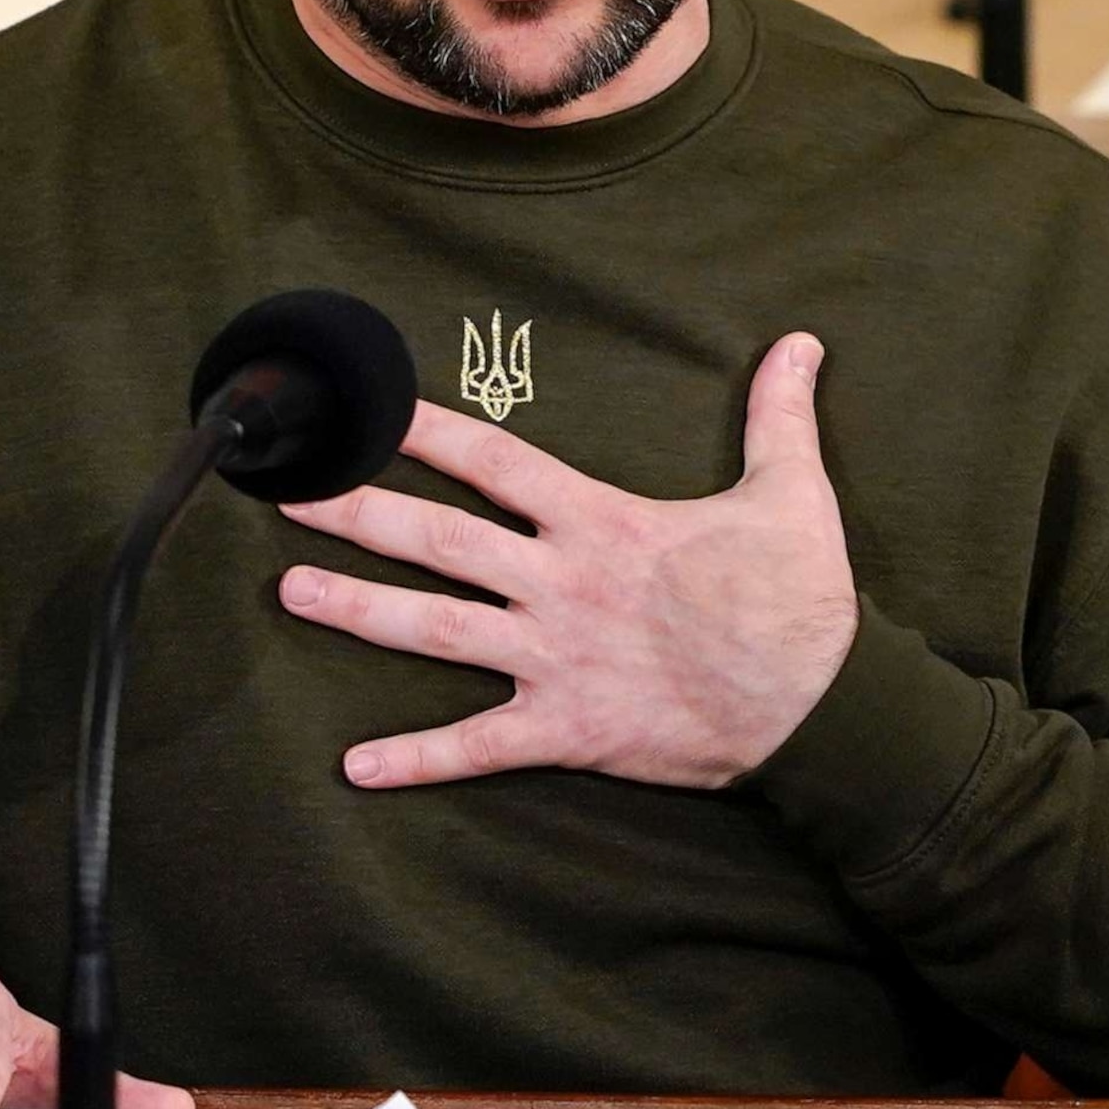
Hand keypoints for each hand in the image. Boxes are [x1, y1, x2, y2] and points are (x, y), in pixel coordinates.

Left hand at [276, 333, 858, 789]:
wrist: (820, 707)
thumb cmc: (798, 598)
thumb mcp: (792, 491)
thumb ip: (779, 413)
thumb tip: (802, 341)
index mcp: (601, 521)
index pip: (495, 460)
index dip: (426, 431)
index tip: (368, 409)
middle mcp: (561, 583)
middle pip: (439, 540)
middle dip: (358, 513)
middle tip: (288, 496)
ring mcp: (556, 658)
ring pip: (435, 630)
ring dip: (357, 611)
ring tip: (289, 590)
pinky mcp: (566, 729)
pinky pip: (477, 747)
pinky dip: (416, 759)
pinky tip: (356, 767)